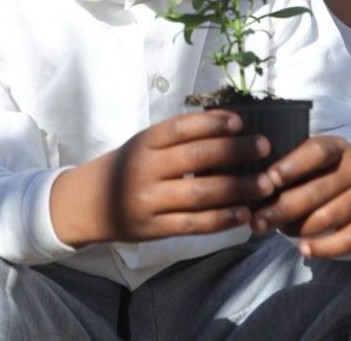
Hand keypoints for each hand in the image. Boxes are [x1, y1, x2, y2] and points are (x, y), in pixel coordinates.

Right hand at [50, 111, 273, 246]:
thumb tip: (228, 124)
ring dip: (237, 188)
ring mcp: (148, 201)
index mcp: (144, 143)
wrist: (85, 204)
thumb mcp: (144, 144)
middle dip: (234, 152)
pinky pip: (193, 224)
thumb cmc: (125, 167)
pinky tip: (244, 213)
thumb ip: (178, 137)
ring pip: (199, 193)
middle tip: (265, 148)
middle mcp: (145, 169)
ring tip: (265, 183)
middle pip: (195, 158)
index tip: (240, 123)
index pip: (181, 128)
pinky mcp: (153, 228)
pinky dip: (222, 219)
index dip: (212, 123)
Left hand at [249, 136, 350, 257]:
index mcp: (338, 147)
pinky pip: (349, 239)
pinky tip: (304, 249)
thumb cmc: (329, 172)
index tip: (269, 179)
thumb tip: (255, 185)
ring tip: (279, 230)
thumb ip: (291, 167)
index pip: (316, 152)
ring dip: (298, 228)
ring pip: (329, 217)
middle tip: (256, 222)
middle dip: (282, 209)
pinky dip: (324, 248)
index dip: (292, 166)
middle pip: (317, 191)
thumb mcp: (316, 160)